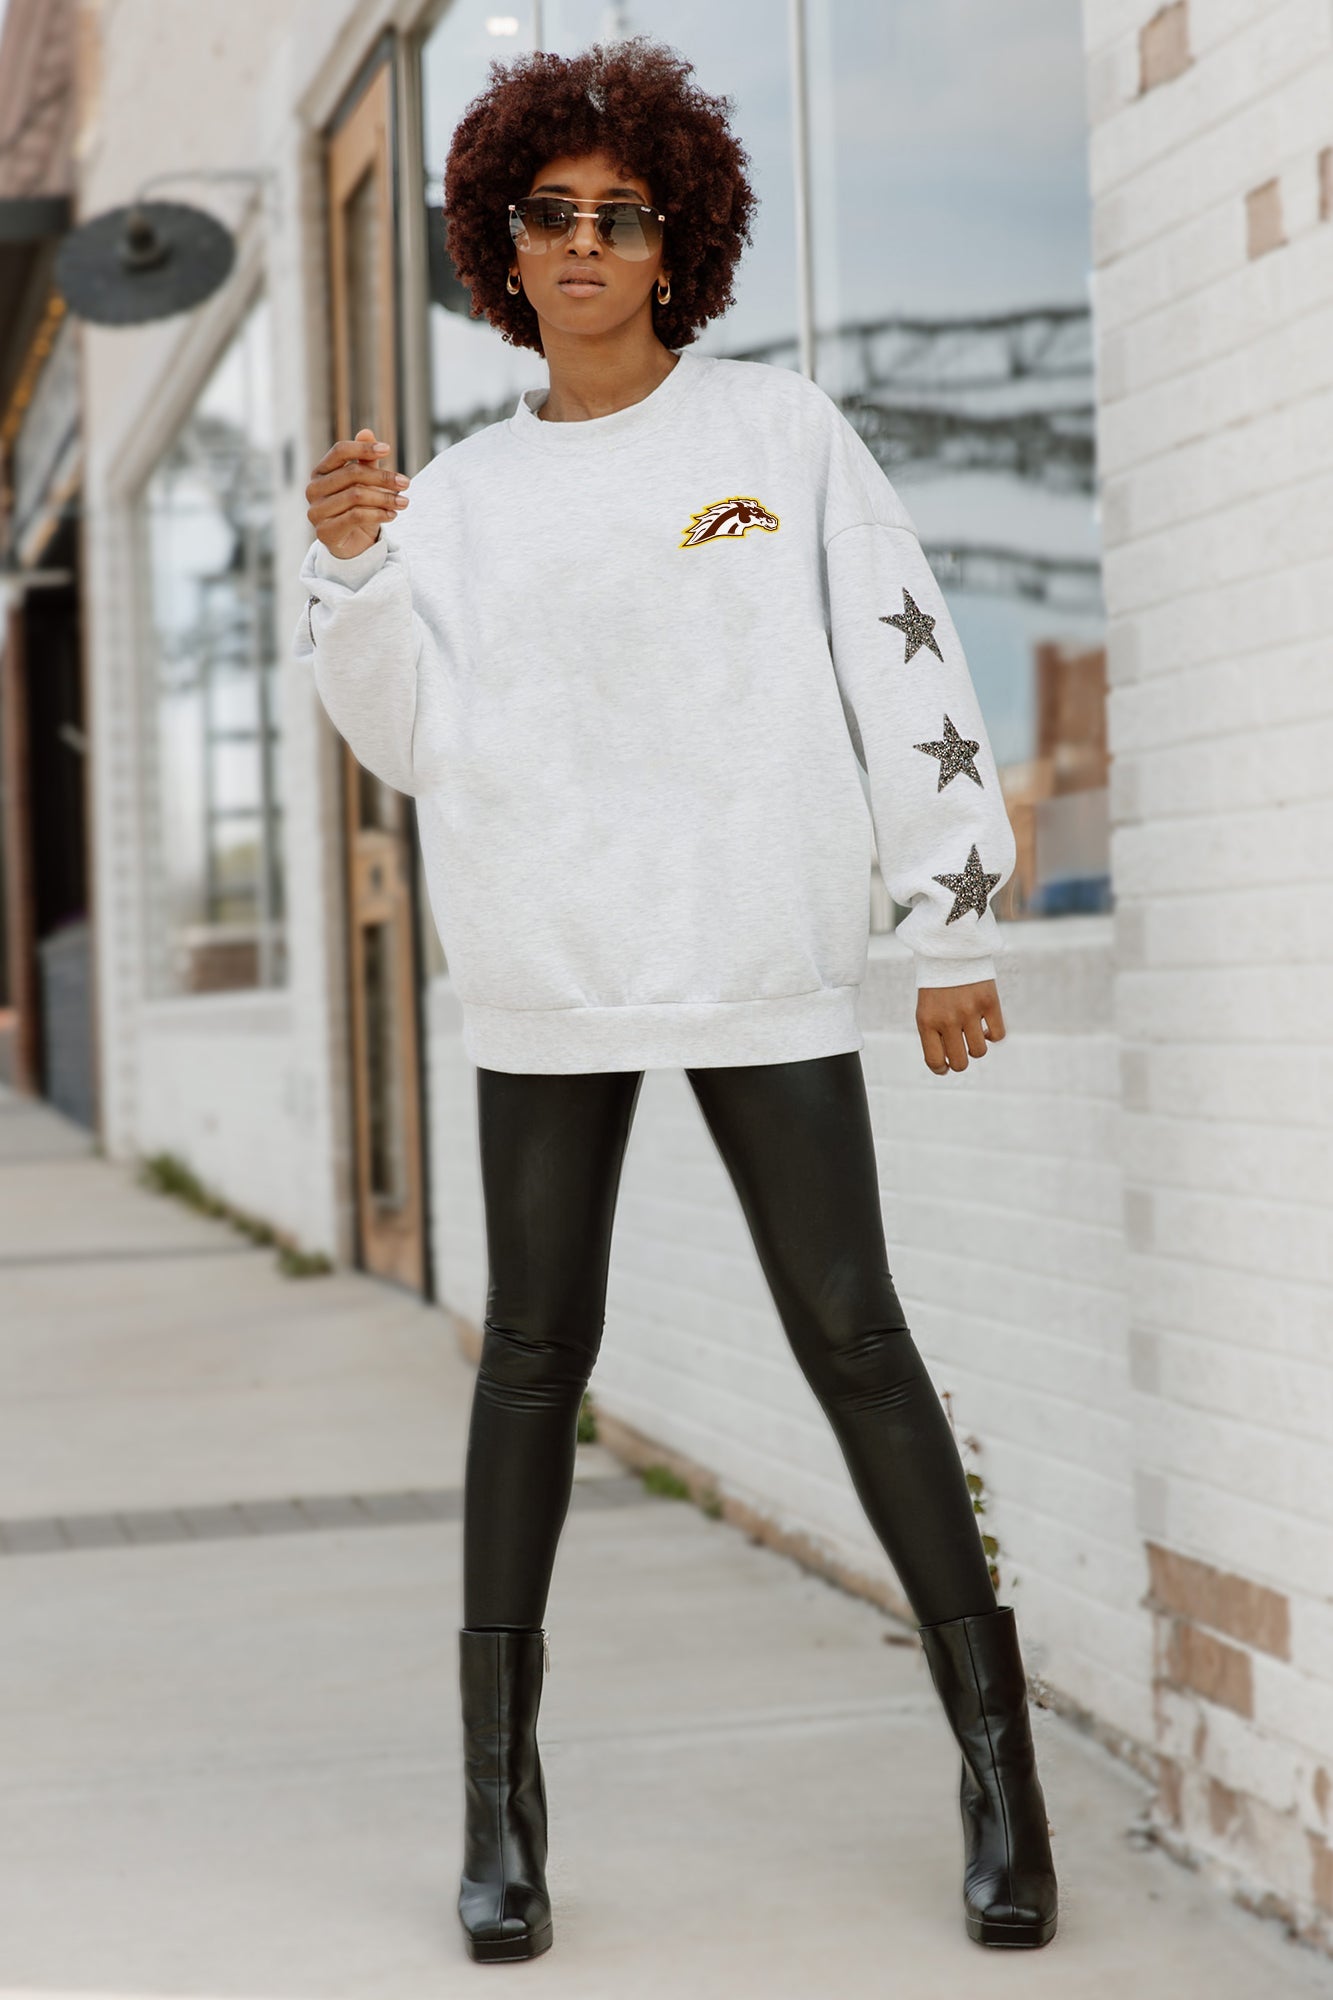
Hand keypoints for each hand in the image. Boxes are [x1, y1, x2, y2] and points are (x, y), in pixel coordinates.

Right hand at [305, 428, 409, 559]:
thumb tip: (366, 432)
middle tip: (406, 483)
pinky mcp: (324, 532)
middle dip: (383, 477)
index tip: (388, 450)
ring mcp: (316, 511)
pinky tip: (393, 515)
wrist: (350, 544)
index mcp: (320, 471)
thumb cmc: (356, 508)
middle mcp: (313, 489)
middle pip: (352, 474)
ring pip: (356, 496)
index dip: (363, 448)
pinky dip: (379, 514)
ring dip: (385, 498)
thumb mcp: (364, 484)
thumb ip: (364, 461)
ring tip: (404, 502)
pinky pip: (356, 516)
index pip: (339, 451)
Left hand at [916, 979, 1004, 1075]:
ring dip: (976, 1047)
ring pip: (979, 1051)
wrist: (950, 948)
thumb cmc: (937, 985)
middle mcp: (947, 1019)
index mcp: (926, 1021)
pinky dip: (993, 1036)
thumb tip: (949, 1066)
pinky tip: (986, 1027)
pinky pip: (998, 1035)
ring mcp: (969, 1011)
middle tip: (960, 1049)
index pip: (935, 1061)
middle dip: (960, 1061)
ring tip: (972, 1034)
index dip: (941, 1069)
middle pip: (960, 1062)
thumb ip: (934, 1037)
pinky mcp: (989, 1002)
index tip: (945, 1066)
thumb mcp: (927, 1010)